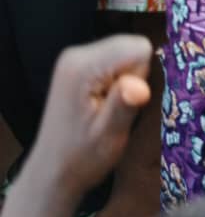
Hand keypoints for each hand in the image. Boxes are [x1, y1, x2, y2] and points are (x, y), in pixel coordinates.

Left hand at [30, 35, 151, 202]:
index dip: (142, 76)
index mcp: (83, 66)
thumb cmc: (81, 158)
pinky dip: (116, 80)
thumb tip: (141, 85)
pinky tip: (103, 103)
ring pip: (125, 51)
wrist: (52, 171)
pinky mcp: (77, 64)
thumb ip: (124, 106)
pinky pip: (114, 59)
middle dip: (134, 76)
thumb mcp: (109, 137)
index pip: (138, 47)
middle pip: (131, 45)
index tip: (128, 103)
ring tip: (107, 108)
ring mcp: (75, 57)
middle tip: (116, 109)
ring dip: (126, 79)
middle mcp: (77, 53)